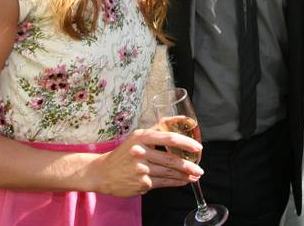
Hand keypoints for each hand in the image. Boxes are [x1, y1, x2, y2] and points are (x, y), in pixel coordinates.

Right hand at [88, 126, 202, 197]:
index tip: (198, 147)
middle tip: (199, 168)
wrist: (103, 172)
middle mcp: (141, 152)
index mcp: (142, 137)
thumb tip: (182, 120)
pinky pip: (164, 183)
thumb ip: (160, 127)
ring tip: (195, 176)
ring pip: (169, 173)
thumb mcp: (139, 136)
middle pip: (171, 159)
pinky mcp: (142, 183)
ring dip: (185, 175)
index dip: (186, 143)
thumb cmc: (125, 152)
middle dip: (189, 165)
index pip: (169, 138)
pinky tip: (183, 181)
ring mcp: (141, 169)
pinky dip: (175, 182)